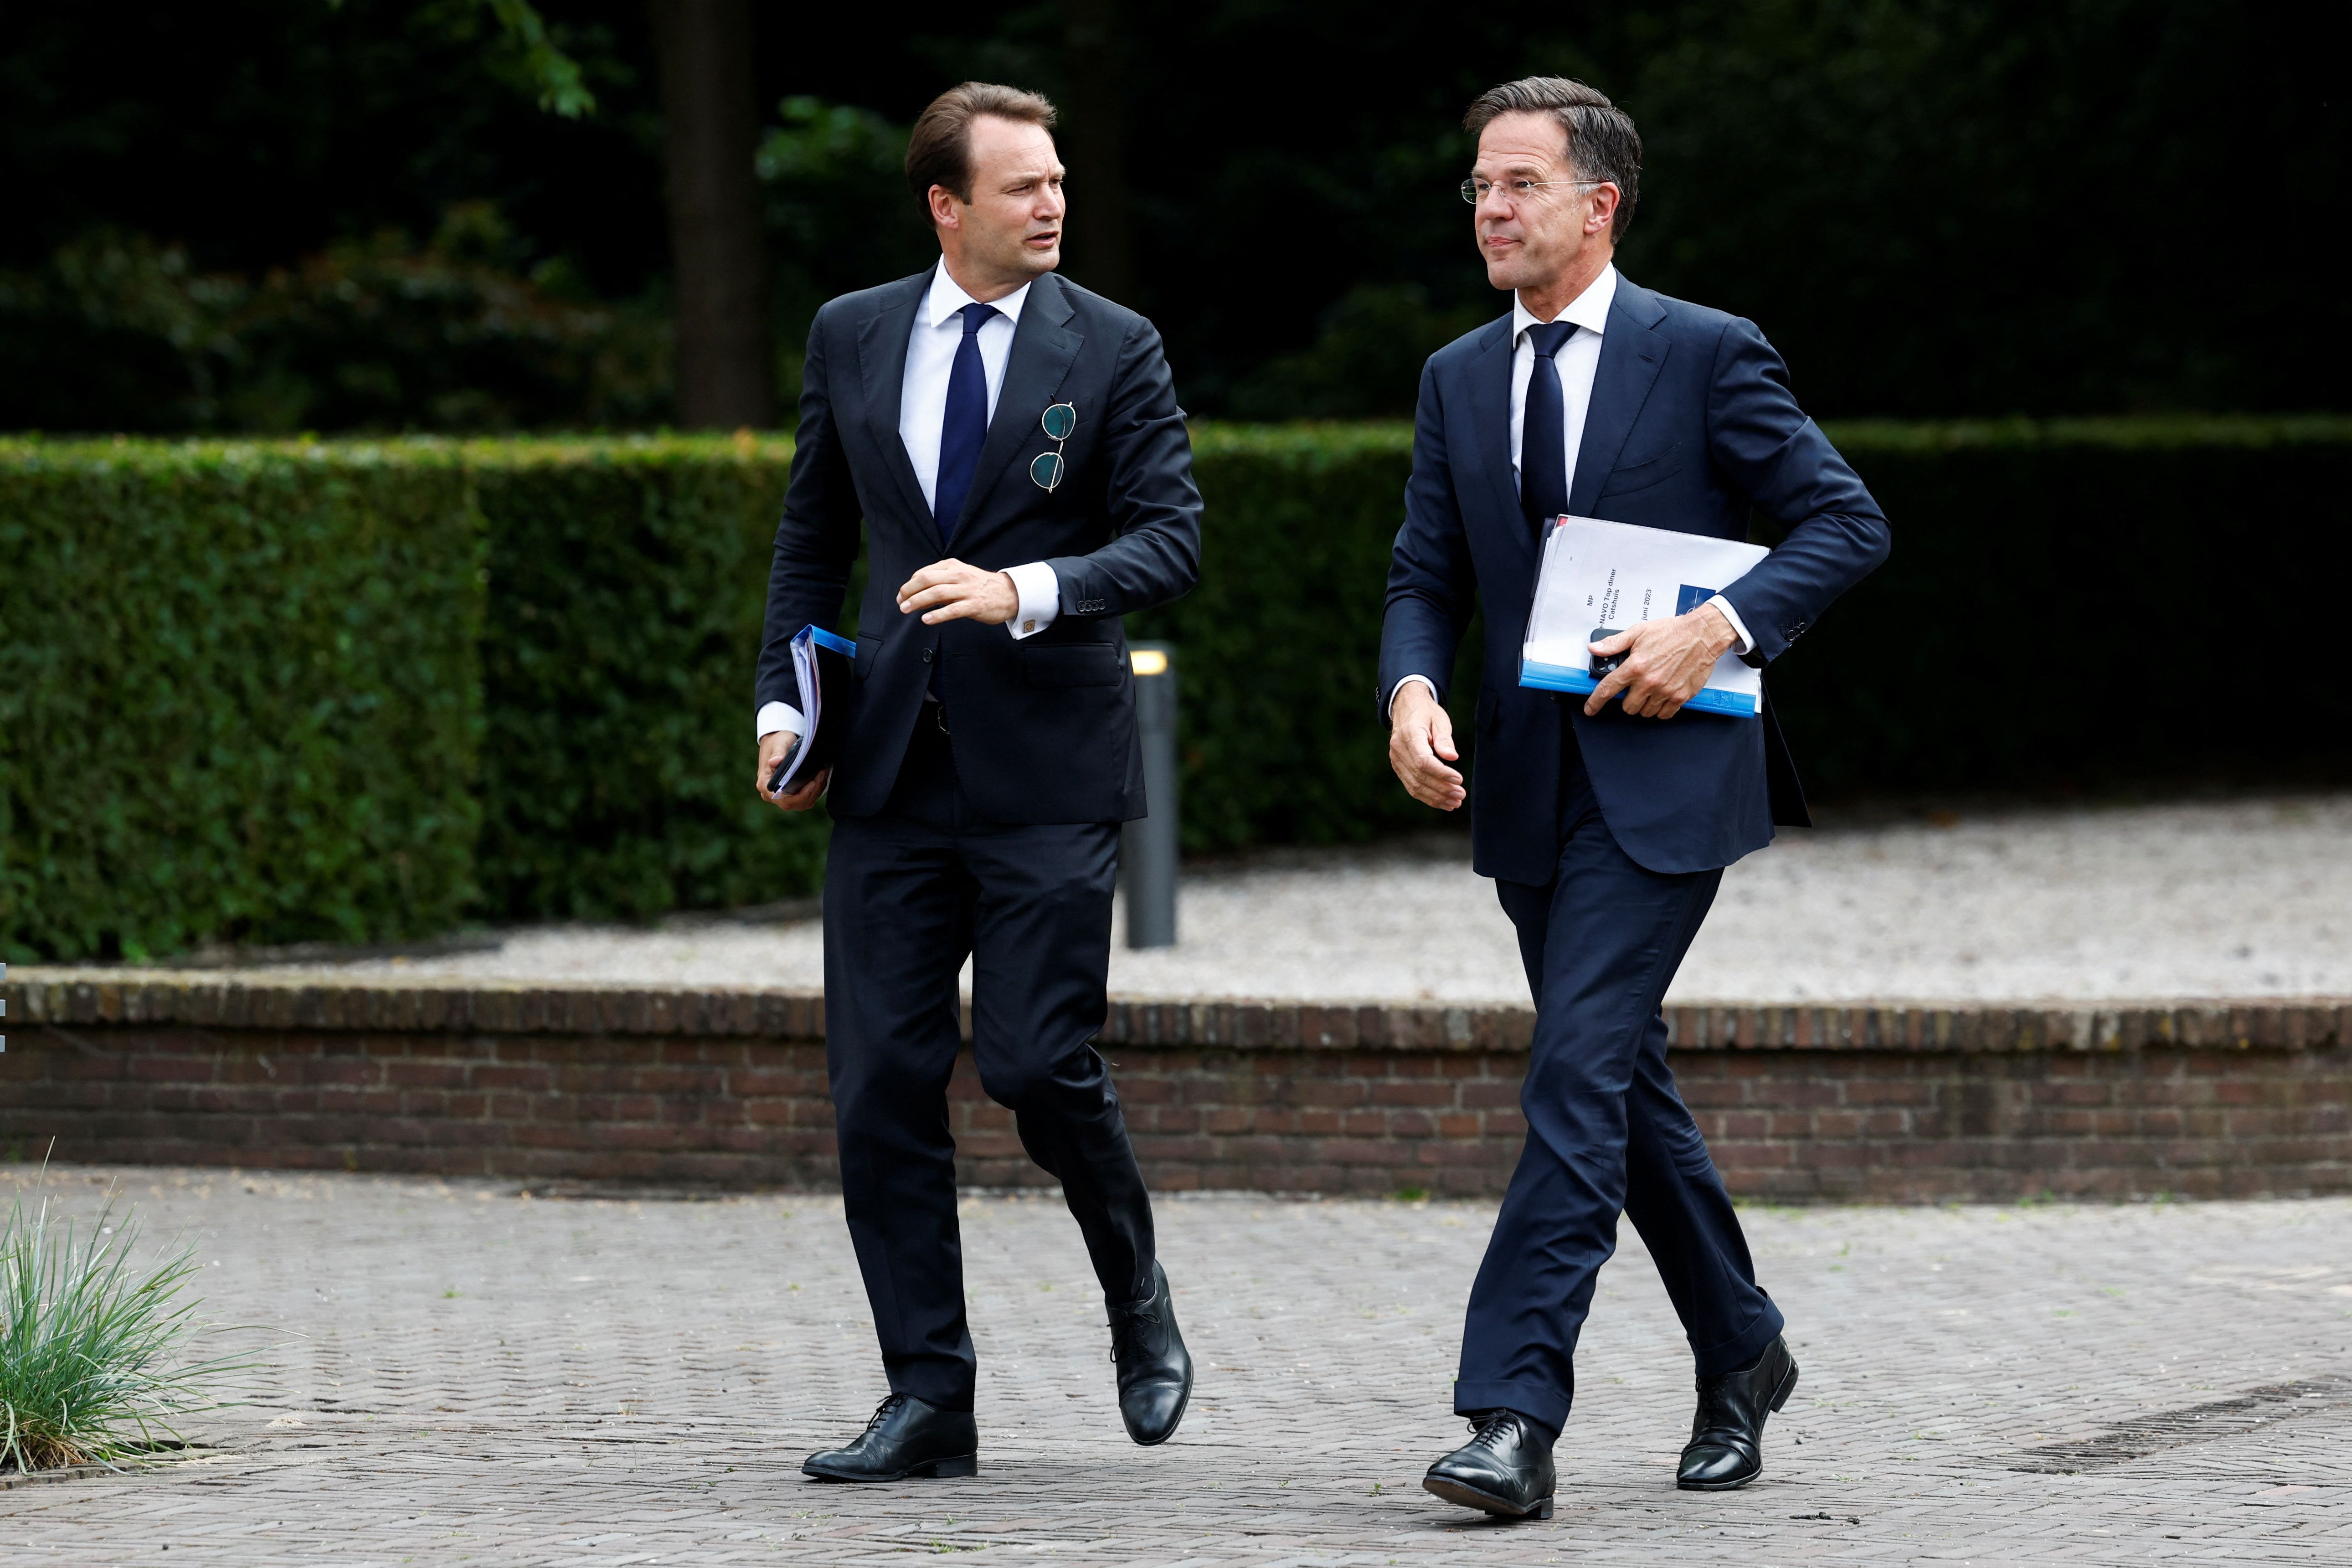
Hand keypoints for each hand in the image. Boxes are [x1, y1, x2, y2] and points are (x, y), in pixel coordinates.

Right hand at [755, 729, 828, 812]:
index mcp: (765, 785)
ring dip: (816, 792)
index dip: (799, 796)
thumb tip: (776, 761)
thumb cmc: (777, 742)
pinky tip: (821, 778)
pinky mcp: (792, 794)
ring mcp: (783, 796)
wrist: (778, 742)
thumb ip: (778, 753)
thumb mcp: (779, 744)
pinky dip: (816, 791)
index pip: (782, 799)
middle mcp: (772, 794)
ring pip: (803, 803)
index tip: (812, 784)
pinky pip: (806, 799)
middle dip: (812, 792)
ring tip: (823, 774)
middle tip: (821, 775)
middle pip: (795, 804)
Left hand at [897, 560, 1018, 624]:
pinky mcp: (974, 605)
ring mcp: (967, 590)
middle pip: (926, 580)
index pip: (924, 572)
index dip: (909, 584)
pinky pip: (953, 610)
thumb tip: (918, 592)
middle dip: (909, 591)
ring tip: (906, 609)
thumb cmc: (982, 586)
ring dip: (917, 602)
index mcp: (953, 566)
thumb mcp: (961, 575)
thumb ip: (941, 581)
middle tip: (900, 602)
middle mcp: (958, 575)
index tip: (903, 595)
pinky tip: (926, 620)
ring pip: (936, 593)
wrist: (1010, 593)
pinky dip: (937, 615)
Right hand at [1387, 682, 1464, 811]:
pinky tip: (1443, 803)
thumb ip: (1444, 739)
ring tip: (1455, 803)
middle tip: (1461, 795)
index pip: (1423, 761)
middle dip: (1442, 788)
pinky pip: (1411, 786)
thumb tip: (1452, 757)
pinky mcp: (1398, 767)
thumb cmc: (1426, 713)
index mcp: (1409, 734)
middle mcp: (1398, 749)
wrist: (1406, 708)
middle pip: (1420, 776)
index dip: (1441, 773)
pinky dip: (1427, 797)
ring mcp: (1396, 760)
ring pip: (1414, 785)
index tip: (1459, 779)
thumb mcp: (1439, 719)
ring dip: (1436, 797)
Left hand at [1583, 603, 1737, 719]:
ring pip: (1645, 712)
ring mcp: (1665, 691)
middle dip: (1628, 699)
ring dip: (1645, 705)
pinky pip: (1663, 714)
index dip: (1595, 702)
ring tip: (1651, 689)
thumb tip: (1595, 649)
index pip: (1608, 689)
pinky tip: (1662, 696)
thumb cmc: (1672, 632)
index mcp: (1636, 666)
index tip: (1590, 709)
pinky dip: (1661, 709)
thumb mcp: (1639, 632)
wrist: (1702, 634)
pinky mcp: (1680, 697)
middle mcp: (1649, 682)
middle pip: (1628, 707)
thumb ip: (1615, 643)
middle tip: (1636, 688)